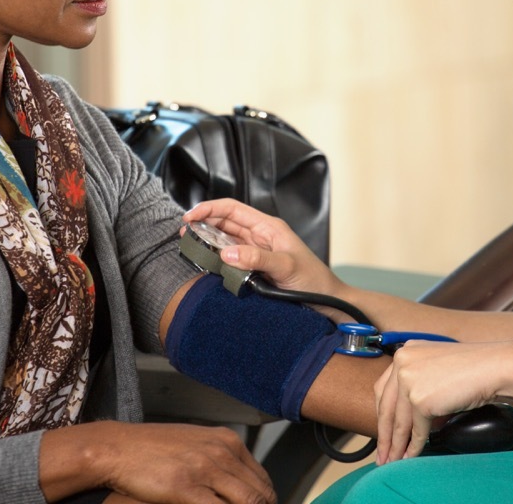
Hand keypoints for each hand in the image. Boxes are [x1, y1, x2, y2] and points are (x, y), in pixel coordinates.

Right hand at [46, 421, 273, 503]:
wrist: (119, 447)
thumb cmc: (154, 449)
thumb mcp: (196, 444)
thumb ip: (220, 460)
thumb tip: (240, 484)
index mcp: (227, 441)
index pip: (262, 479)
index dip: (266, 502)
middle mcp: (222, 452)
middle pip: (260, 494)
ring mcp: (205, 469)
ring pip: (248, 502)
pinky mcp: (186, 488)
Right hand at [183, 199, 340, 298]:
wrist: (328, 303)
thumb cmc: (315, 281)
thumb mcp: (287, 267)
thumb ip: (258, 258)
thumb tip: (228, 253)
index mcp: (269, 227)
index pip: (233, 209)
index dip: (210, 209)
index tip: (191, 217)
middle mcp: (260, 237)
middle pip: (225, 223)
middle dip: (203, 224)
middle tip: (184, 234)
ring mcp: (256, 253)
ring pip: (225, 241)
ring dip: (207, 242)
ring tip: (190, 247)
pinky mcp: (254, 269)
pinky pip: (230, 260)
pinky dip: (216, 260)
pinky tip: (207, 264)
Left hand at [373, 340, 507, 464]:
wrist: (493, 367)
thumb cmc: (474, 367)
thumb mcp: (436, 367)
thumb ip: (418, 382)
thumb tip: (406, 415)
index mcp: (405, 352)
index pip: (384, 389)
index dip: (382, 414)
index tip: (382, 430)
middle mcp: (402, 363)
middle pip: (386, 407)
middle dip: (384, 434)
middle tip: (381, 453)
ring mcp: (409, 381)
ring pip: (399, 422)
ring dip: (396, 445)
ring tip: (393, 460)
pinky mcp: (420, 399)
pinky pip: (416, 430)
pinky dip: (414, 446)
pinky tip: (412, 455)